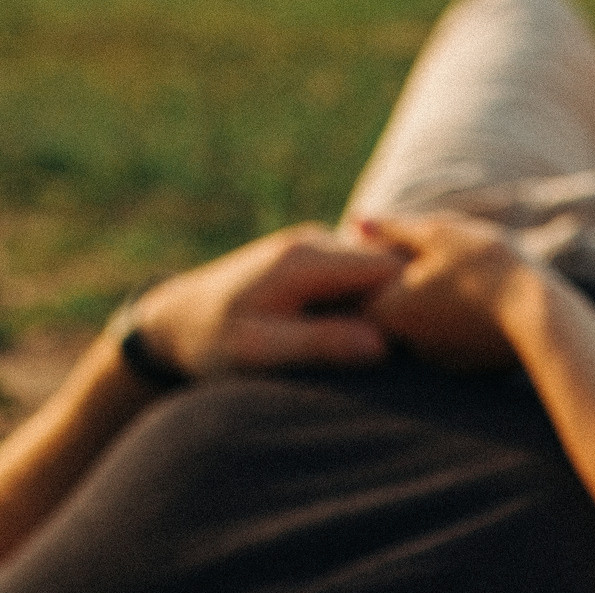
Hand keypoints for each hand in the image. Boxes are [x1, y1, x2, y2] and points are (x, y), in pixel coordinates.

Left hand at [126, 223, 400, 376]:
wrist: (173, 320)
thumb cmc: (211, 341)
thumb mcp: (261, 351)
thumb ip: (318, 344)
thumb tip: (380, 345)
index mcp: (307, 259)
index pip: (389, 269)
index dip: (411, 304)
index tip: (421, 342)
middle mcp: (314, 241)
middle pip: (388, 264)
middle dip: (406, 302)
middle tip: (420, 348)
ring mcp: (313, 246)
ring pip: (376, 269)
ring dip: (389, 302)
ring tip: (400, 343)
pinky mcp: (311, 259)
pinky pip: (358, 275)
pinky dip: (371, 301)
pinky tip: (371, 332)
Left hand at [356, 211, 528, 371]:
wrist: (541, 316)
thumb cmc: (485, 267)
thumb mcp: (437, 233)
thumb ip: (393, 229)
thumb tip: (356, 221)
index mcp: (387, 310)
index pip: (352, 294)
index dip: (363, 271)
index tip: (379, 252)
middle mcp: (405, 343)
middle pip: (386, 310)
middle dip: (397, 286)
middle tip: (423, 258)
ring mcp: (436, 359)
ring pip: (420, 325)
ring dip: (429, 304)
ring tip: (456, 276)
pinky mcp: (466, 366)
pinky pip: (450, 339)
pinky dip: (456, 320)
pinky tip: (478, 299)